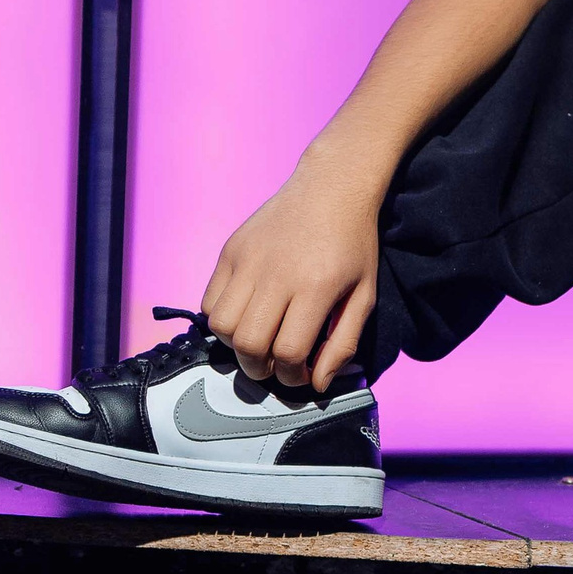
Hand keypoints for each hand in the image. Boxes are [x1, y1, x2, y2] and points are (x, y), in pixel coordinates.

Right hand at [200, 144, 386, 390]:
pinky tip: (245, 315)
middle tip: (274, 364)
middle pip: (248, 344)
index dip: (293, 376)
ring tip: (259, 338)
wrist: (331, 189)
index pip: (288, 352)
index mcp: (314, 288)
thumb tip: (318, 384)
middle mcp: (275, 274)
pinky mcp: (229, 251)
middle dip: (260, 369)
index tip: (301, 373)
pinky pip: (209, 301)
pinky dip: (220, 319)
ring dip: (236, 345)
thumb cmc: (353, 246)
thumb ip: (342, 344)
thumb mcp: (363, 297)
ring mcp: (247, 260)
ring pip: (220, 326)